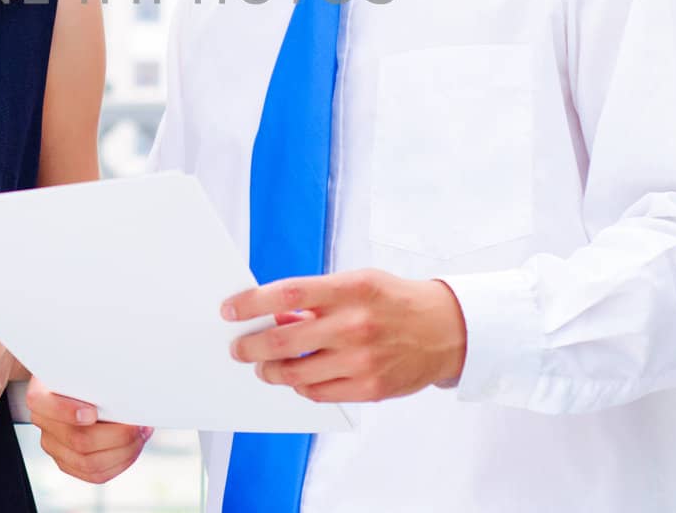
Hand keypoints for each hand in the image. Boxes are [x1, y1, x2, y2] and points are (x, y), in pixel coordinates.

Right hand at [25, 375, 152, 483]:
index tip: (92, 412)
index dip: (66, 412)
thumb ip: (94, 372)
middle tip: (138, 424)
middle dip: (117, 435)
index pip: (43, 405)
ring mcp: (53, 445)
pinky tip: (132, 448)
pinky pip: (94, 474)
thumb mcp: (82, 364)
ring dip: (123, 451)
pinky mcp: (67, 462)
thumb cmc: (80, 371)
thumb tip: (125, 382)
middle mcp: (43, 423)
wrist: (70, 382)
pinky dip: (119, 463)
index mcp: (40, 394)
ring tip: (141, 435)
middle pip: (78, 440)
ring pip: (89, 463)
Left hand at [223, 270, 467, 402]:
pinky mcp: (370, 389)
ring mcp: (363, 360)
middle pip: (285, 340)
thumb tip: (274, 314)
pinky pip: (319, 393)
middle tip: (238, 348)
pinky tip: (296, 378)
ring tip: (264, 366)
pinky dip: (301, 386)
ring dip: (272, 371)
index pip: (289, 293)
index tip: (230, 309)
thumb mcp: (359, 283)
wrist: (445, 330)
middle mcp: (355, 324)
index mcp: (352, 288)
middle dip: (252, 346)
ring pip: (297, 373)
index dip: (253, 303)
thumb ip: (319, 298)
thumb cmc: (393, 301)